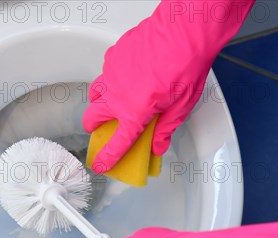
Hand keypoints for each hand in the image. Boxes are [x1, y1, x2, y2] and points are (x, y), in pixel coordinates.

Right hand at [83, 0, 254, 172]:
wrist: (182, 32)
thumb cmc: (185, 66)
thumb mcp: (182, 106)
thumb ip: (166, 128)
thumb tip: (158, 145)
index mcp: (134, 113)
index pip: (116, 144)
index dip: (106, 158)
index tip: (100, 164)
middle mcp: (117, 96)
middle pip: (92, 118)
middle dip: (95, 126)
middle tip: (105, 127)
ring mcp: (111, 75)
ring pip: (95, 93)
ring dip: (100, 101)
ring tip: (114, 100)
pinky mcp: (113, 57)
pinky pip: (106, 72)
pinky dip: (113, 77)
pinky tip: (129, 74)